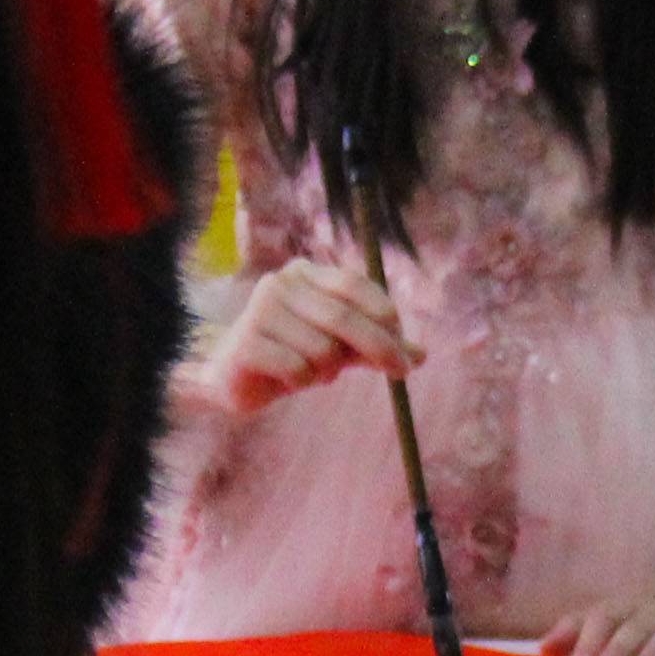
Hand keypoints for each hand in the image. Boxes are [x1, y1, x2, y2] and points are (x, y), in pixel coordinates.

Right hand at [185, 264, 415, 421]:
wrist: (233, 379)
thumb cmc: (290, 354)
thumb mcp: (338, 346)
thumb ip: (374, 346)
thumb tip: (421, 355)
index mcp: (305, 273)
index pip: (353, 284)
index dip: (384, 313)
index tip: (404, 345)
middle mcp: (280, 284)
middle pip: (342, 316)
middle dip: (379, 347)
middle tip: (402, 372)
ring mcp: (259, 311)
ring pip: (322, 350)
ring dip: (328, 371)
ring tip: (313, 372)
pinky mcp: (246, 343)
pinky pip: (298, 370)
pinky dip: (304, 381)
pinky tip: (288, 378)